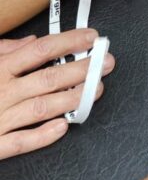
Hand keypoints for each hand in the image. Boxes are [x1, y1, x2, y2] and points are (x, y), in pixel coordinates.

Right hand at [0, 30, 113, 158]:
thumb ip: (6, 49)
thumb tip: (32, 42)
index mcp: (0, 67)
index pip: (40, 49)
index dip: (68, 42)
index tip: (90, 37)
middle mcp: (2, 91)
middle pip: (48, 77)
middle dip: (81, 69)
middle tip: (105, 62)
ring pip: (43, 108)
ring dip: (73, 99)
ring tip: (96, 90)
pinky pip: (22, 141)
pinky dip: (44, 135)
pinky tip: (64, 126)